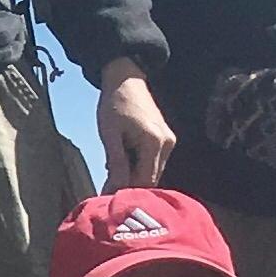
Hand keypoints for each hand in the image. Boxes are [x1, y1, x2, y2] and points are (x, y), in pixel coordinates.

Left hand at [96, 60, 176, 188]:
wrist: (125, 79)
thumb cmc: (114, 104)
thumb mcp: (110, 134)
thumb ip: (116, 162)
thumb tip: (114, 189)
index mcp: (154, 142)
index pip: (144, 180)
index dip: (126, 191)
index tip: (107, 197)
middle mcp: (167, 144)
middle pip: (150, 179)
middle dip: (130, 186)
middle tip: (106, 188)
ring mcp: (169, 142)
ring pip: (152, 172)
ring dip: (133, 176)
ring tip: (112, 174)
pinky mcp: (165, 139)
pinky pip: (153, 162)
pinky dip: (138, 166)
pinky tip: (122, 162)